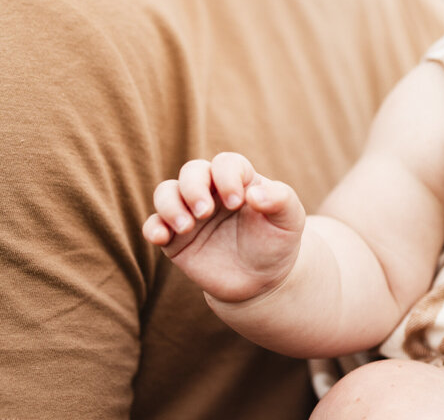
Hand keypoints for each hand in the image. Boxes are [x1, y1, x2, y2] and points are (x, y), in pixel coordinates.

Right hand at [142, 152, 305, 302]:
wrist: (260, 280)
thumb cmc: (276, 242)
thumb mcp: (290, 220)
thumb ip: (281, 200)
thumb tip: (255, 194)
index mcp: (240, 180)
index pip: (225, 163)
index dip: (227, 177)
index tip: (237, 202)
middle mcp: (211, 191)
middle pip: (192, 171)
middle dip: (194, 188)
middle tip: (205, 212)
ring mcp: (191, 213)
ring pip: (166, 192)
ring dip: (170, 206)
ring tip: (186, 227)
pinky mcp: (175, 238)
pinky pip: (153, 225)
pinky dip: (153, 228)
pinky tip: (162, 238)